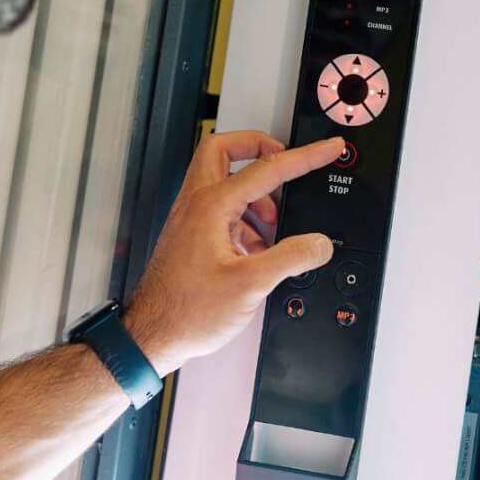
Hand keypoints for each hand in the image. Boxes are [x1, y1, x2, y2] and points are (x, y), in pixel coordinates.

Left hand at [125, 131, 344, 376]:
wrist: (153, 334)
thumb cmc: (186, 310)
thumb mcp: (249, 285)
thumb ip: (290, 258)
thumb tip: (318, 243)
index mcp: (211, 205)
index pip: (267, 168)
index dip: (304, 157)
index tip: (326, 149)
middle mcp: (196, 204)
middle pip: (224, 149)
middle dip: (258, 146)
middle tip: (285, 157)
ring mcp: (190, 218)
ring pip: (223, 180)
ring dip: (254, 191)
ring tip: (276, 220)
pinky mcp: (190, 236)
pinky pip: (221, 210)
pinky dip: (244, 217)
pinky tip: (258, 247)